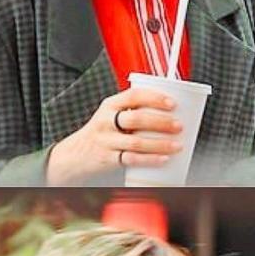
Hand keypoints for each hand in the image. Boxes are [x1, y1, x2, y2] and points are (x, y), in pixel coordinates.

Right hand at [46, 87, 182, 186]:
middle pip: (136, 119)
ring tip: (176, 145)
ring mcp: (106, 140)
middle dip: (161, 122)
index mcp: (110, 105)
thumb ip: (133, 110)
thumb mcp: (111, 115)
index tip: (172, 103)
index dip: (155, 98)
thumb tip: (170, 111)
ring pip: (136, 142)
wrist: (75, 153)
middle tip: (178, 126)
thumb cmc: (101, 132)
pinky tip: (163, 159)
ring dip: (160, 144)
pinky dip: (150, 159)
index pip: (134, 96)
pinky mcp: (108, 158)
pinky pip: (131, 159)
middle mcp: (106, 121)